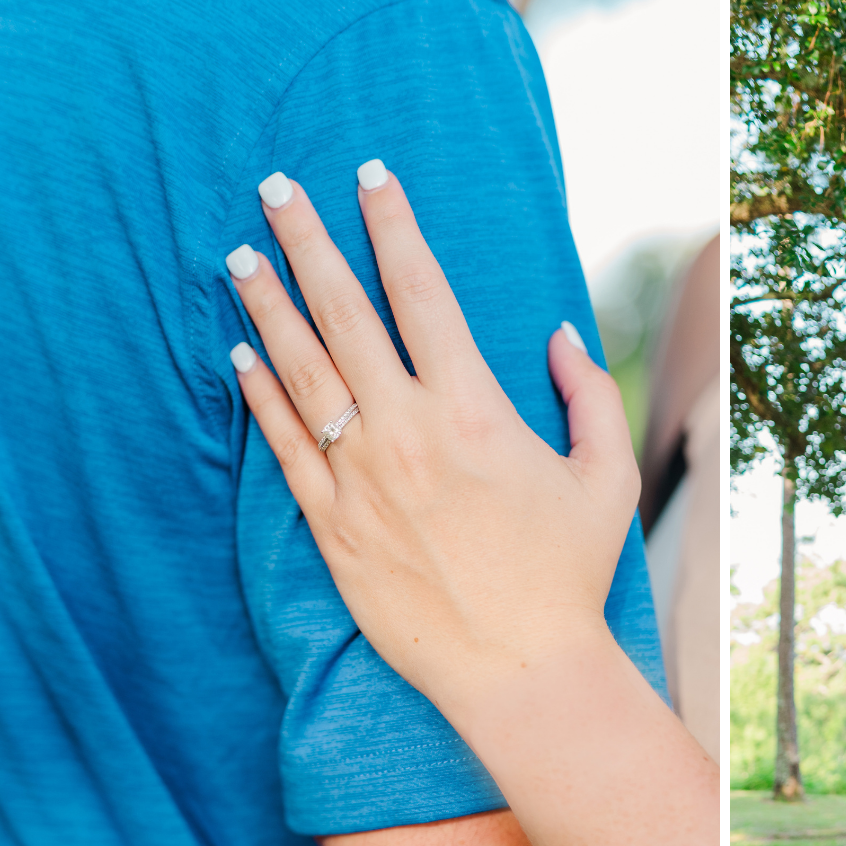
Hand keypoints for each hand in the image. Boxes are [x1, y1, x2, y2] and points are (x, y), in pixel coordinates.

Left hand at [229, 164, 640, 714]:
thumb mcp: (606, 476)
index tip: (370, 175)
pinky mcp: (332, 526)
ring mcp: (361, 480)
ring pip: (301, 371)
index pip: (422, 292)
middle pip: (345, 313)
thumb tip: (558, 333)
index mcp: (474, 410)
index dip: (393, 225)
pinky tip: (238, 352)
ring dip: (267, 304)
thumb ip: (588, 395)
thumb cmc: (567, 574)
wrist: (518, 670)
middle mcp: (407, 433)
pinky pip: (286, 445)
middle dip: (308, 241)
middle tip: (275, 186)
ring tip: (239, 254)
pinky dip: (260, 394)